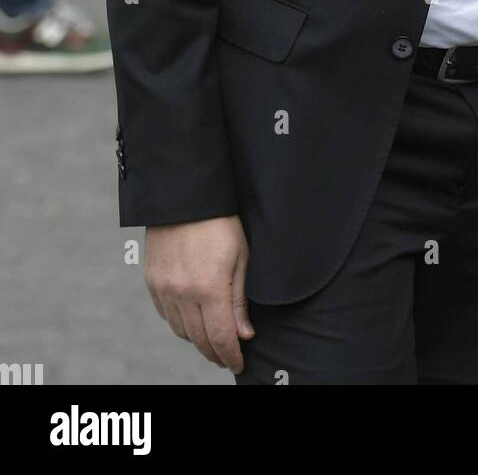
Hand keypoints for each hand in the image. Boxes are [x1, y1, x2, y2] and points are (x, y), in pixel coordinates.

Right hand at [144, 215, 254, 373]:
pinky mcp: (152, 280)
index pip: (221, 337)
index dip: (231, 356)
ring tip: (212, 339)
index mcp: (209, 288)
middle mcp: (183, 293)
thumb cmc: (220, 221)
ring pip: (181, 330)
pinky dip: (180, 323)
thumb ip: (239, 299)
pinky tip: (191, 319)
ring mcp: (164, 288)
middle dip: (215, 352)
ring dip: (197, 340)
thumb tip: (244, 334)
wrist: (184, 194)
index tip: (238, 364)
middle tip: (227, 357)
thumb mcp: (241, 256)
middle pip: (199, 339)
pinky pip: (166, 314)